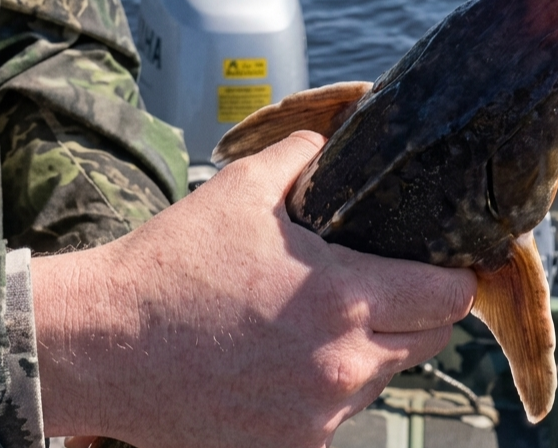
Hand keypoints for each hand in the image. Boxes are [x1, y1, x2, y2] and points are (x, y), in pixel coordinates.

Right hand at [33, 131, 476, 446]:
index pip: (450, 296)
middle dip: (418, 314)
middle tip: (383, 291)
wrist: (103, 346)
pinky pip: (337, 415)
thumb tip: (333, 141)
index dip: (454, 276)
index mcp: (343, 297)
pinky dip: (325, 390)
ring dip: (369, 353)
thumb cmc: (171, 264)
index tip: (443, 266)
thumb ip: (302, 156)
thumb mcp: (240, 189)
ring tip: (318, 326)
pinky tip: (284, 364)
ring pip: (382, 380)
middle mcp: (342, 366)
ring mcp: (318, 416)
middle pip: (430, 343)